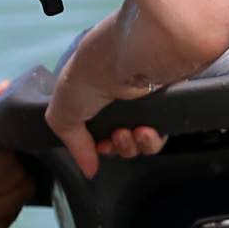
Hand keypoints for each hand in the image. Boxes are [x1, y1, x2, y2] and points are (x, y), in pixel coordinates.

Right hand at [0, 82, 38, 227]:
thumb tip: (7, 89)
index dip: (9, 155)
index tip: (6, 142)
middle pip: (11, 185)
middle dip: (20, 166)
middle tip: (12, 152)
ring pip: (15, 201)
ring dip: (18, 183)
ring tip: (6, 168)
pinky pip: (9, 217)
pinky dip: (11, 201)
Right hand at [44, 18, 168, 178]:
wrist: (130, 57)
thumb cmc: (89, 76)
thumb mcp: (62, 113)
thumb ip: (74, 145)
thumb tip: (89, 170)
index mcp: (92, 94)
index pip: (95, 130)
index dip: (96, 146)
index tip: (98, 147)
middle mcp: (118, 97)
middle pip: (119, 141)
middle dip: (116, 147)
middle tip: (115, 138)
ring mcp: (143, 101)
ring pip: (140, 142)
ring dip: (133, 146)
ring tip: (132, 134)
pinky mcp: (166, 104)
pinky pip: (160, 134)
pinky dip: (152, 139)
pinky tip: (146, 131)